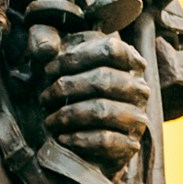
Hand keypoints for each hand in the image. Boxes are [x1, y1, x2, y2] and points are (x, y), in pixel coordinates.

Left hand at [28, 25, 150, 180]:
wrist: (77, 134)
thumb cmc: (66, 86)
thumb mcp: (54, 56)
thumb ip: (44, 39)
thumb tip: (47, 48)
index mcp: (126, 59)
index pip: (110, 49)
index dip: (74, 57)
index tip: (47, 69)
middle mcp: (138, 87)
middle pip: (104, 79)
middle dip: (66, 87)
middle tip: (44, 97)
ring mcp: (137, 116)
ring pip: (102, 110)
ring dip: (68, 115)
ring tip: (50, 120)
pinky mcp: (130, 144)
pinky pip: (105, 140)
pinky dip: (79, 138)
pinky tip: (62, 137)